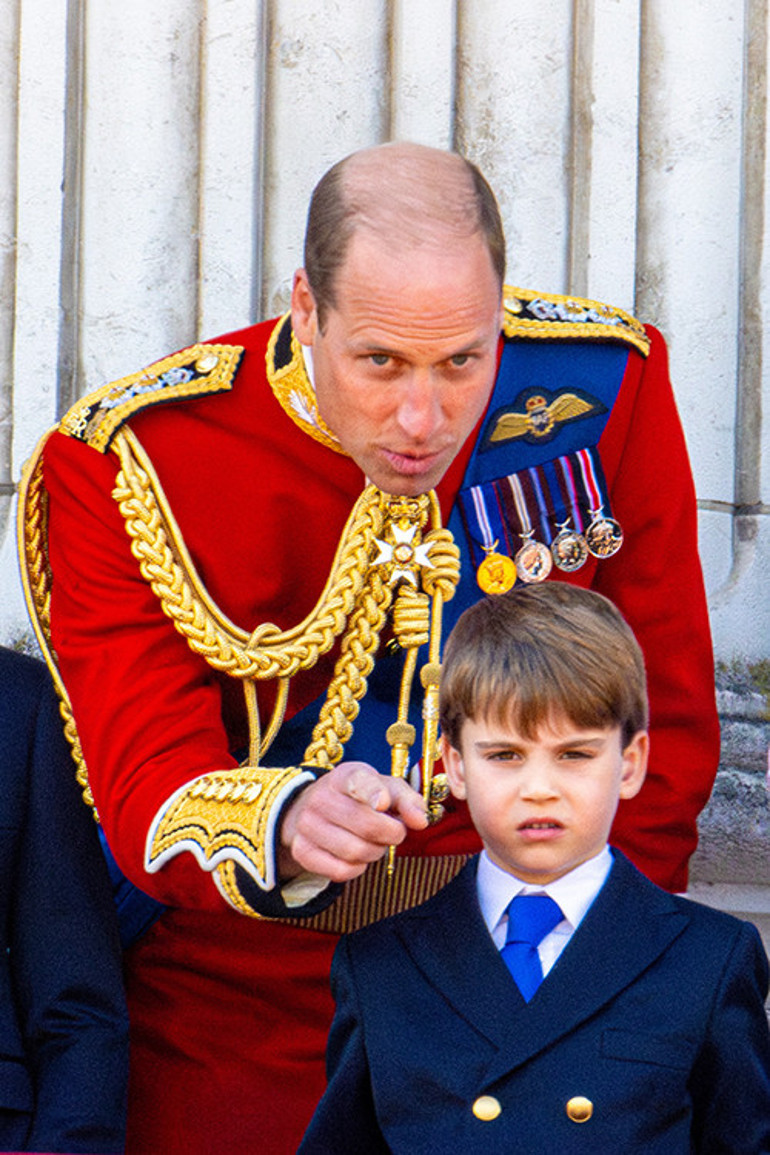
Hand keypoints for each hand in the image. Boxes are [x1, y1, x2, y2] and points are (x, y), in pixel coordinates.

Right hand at [278, 762, 427, 881]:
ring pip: (355, 851)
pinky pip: (341, 871)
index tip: (383, 803)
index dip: (373, 793)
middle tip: (394, 831)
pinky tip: (358, 856)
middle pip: (367, 825)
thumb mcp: (383, 787)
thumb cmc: (358, 797)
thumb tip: (421, 821)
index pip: (359, 783)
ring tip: (374, 842)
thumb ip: (407, 800)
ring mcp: (307, 825)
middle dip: (391, 833)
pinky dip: (357, 868)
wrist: (313, 807)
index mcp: (345, 776)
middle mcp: (321, 797)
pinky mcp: (302, 850)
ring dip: (375, 852)